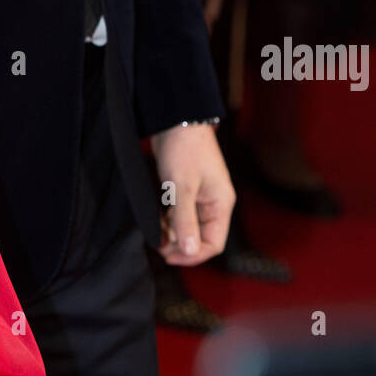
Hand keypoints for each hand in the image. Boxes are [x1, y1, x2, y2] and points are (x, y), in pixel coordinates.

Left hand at [150, 124, 234, 265]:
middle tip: (158, 244)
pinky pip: (179, 213)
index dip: (193, 255)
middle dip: (180, 244)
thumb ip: (185, 221)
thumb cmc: (184, 150)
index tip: (169, 256)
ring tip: (154, 229)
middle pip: (200, 237)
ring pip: (187, 226)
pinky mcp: (186, 189)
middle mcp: (213, 203)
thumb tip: (190, 252)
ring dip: (171, 231)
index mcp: (221, 204)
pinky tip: (155, 216)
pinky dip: (167, 218)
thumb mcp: (182, 188)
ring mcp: (200, 196)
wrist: (175, 119)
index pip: (214, 244)